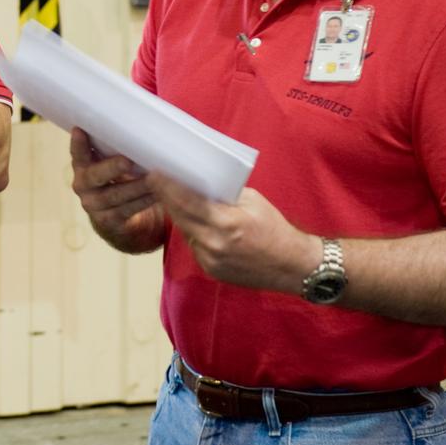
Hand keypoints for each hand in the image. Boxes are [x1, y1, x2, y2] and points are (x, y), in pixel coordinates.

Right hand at [69, 128, 165, 252]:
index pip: (77, 153)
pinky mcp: (109, 220)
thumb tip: (140, 126)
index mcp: (82, 166)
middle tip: (127, 161)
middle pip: (95, 176)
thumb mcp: (110, 161)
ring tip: (154, 178)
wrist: (115, 215)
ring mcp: (94, 205)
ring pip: (116, 195)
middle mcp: (83, 185)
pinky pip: (128, 210)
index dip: (78, 144)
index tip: (80, 130)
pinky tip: (157, 193)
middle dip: (112, 168)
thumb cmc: (117, 177)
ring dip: (137, 186)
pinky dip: (144, 201)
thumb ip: (114, 148)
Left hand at [145, 172, 318, 293]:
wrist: (292, 266)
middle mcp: (214, 243)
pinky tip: (196, 223)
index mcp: (226, 222)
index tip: (154, 174)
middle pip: (179, 216)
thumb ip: (224, 194)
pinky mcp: (210, 270)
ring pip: (185, 231)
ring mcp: (210, 259)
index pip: (187, 201)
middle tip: (154, 181)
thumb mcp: (253, 202)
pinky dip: (194, 233)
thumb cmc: (274, 228)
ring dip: (179, 216)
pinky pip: (194, 246)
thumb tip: (200, 183)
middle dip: (166, 198)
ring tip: (172, 198)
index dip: (167, 187)